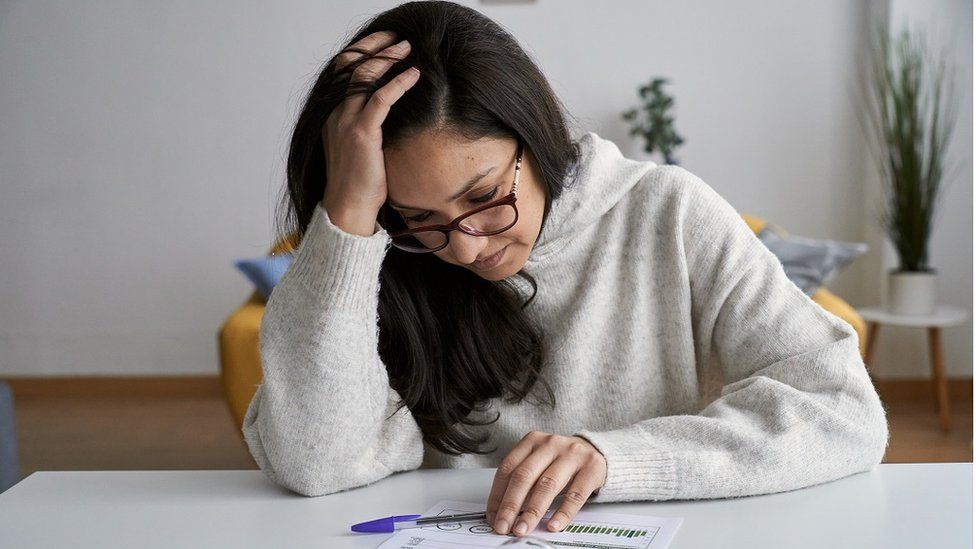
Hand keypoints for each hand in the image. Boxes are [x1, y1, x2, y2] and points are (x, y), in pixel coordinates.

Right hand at [321, 30, 420, 234]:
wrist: (349, 208)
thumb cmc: (358, 184)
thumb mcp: (358, 149)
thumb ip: (365, 126)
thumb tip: (386, 113)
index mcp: (331, 116)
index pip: (342, 71)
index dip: (361, 51)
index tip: (383, 42)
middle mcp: (335, 114)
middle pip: (351, 65)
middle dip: (375, 45)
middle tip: (397, 37)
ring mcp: (346, 122)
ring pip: (364, 75)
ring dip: (388, 57)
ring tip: (407, 48)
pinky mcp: (363, 133)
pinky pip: (382, 98)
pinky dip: (399, 82)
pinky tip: (414, 74)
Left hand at [486, 431, 607, 536]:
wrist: (596, 451)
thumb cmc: (561, 461)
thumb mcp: (540, 463)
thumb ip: (523, 481)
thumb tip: (504, 513)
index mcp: (532, 440)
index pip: (507, 469)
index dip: (498, 495)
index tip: (493, 517)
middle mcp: (551, 444)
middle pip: (525, 476)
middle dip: (511, 505)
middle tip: (504, 526)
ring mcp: (572, 455)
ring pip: (547, 485)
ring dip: (532, 511)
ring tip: (523, 528)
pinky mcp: (592, 468)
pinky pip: (576, 495)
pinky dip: (563, 513)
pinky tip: (554, 525)